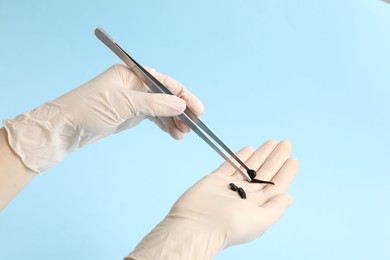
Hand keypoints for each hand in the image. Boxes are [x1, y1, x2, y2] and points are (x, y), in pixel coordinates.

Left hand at [53, 63, 203, 140]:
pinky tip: (174, 134)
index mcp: (132, 74)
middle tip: (194, 125)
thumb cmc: (89, 108)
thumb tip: (181, 105)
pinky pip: (153, 118)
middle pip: (165, 96)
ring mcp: (134, 101)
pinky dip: (164, 126)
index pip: (165, 82)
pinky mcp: (131, 115)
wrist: (66, 128)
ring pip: (161, 109)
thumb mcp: (125, 104)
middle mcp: (135, 85)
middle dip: (181, 110)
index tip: (198, 109)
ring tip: (185, 133)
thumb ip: (155, 104)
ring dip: (174, 121)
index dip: (184, 95)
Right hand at [126, 140, 298, 259]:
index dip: (285, 173)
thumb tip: (289, 197)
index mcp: (257, 206)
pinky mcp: (215, 180)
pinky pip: (230, 165)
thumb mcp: (260, 220)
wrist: (197, 225)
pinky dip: (239, 157)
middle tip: (286, 143)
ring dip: (261, 154)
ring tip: (273, 142)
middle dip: (276, 158)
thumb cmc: (230, 226)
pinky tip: (249, 148)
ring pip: (249, 167)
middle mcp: (245, 195)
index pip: (276, 186)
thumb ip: (275, 208)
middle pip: (265, 173)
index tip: (293, 159)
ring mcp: (230, 187)